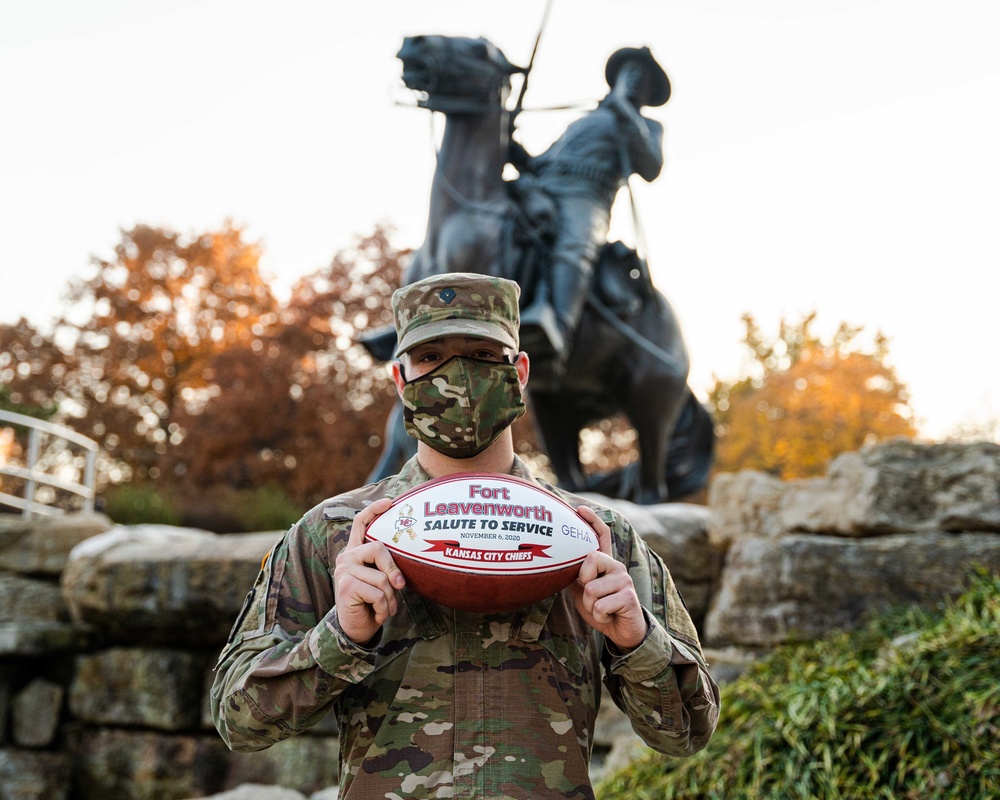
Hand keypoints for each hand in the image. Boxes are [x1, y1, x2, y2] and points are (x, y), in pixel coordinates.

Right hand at [333, 497, 405, 644]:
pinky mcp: (346, 586)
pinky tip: (378, 615)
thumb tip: (412, 555)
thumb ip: (387, 567)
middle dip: (393, 569)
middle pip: (378, 548)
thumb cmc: (372, 603)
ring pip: (381, 577)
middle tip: (400, 586)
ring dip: (390, 598)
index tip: (389, 502)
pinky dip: (384, 608)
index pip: (360, 523)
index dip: (374, 510)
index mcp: (355, 552)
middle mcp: (346, 557)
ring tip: (387, 609)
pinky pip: (378, 594)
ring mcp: (344, 571)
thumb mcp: (381, 581)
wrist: (356, 629)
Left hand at [571, 506, 647, 650]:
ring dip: (590, 606)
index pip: (602, 536)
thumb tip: (557, 565)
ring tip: (601, 609)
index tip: (580, 509)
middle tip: (592, 597)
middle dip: (583, 584)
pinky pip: (599, 606)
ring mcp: (624, 580)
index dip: (592, 521)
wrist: (622, 632)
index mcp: (606, 563)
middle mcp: (617, 567)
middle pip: (590, 560)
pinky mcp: (628, 597)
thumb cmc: (601, 609)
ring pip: (591, 589)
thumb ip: (577, 577)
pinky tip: (608, 616)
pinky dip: (598, 616)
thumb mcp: (584, 591)